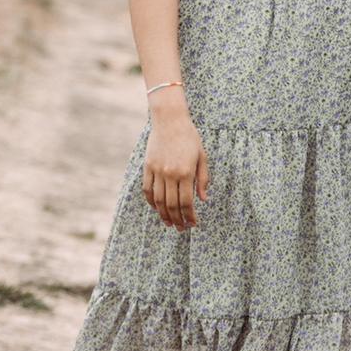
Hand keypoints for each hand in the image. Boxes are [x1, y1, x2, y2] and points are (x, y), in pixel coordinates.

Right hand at [143, 111, 209, 231]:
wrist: (170, 121)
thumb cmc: (190, 137)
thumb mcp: (202, 156)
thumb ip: (203, 178)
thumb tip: (203, 199)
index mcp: (186, 172)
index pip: (186, 202)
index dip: (190, 215)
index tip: (193, 223)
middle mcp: (170, 174)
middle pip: (172, 205)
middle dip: (177, 219)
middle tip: (182, 229)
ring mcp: (157, 171)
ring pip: (158, 200)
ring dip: (164, 215)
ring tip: (170, 223)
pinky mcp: (147, 167)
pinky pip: (147, 190)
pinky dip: (151, 202)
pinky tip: (157, 209)